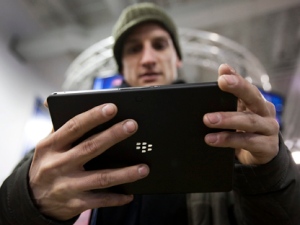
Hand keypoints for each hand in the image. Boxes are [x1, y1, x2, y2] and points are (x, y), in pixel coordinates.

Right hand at [29, 103, 148, 219]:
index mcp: (51, 146)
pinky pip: (100, 201)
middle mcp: (58, 165)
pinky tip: (130, 194)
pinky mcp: (75, 203)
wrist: (33, 199)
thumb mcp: (47, 145)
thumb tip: (56, 102)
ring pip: (101, 178)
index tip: (112, 107)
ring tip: (144, 168)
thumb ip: (59, 126)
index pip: (74, 127)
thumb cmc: (47, 164)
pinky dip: (116, 198)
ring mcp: (67, 186)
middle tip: (132, 125)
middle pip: (90, 148)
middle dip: (113, 136)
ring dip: (124, 173)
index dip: (93, 116)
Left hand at [203, 64, 278, 164]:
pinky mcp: (267, 146)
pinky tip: (212, 139)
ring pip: (249, 121)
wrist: (260, 154)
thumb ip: (228, 96)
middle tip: (221, 82)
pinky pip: (247, 141)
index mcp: (256, 101)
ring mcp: (268, 129)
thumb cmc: (245, 129)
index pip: (247, 86)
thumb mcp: (237, 112)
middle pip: (253, 97)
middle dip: (238, 88)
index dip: (237, 78)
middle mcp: (265, 112)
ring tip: (207, 120)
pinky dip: (228, 140)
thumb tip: (222, 71)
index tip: (224, 72)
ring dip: (227, 119)